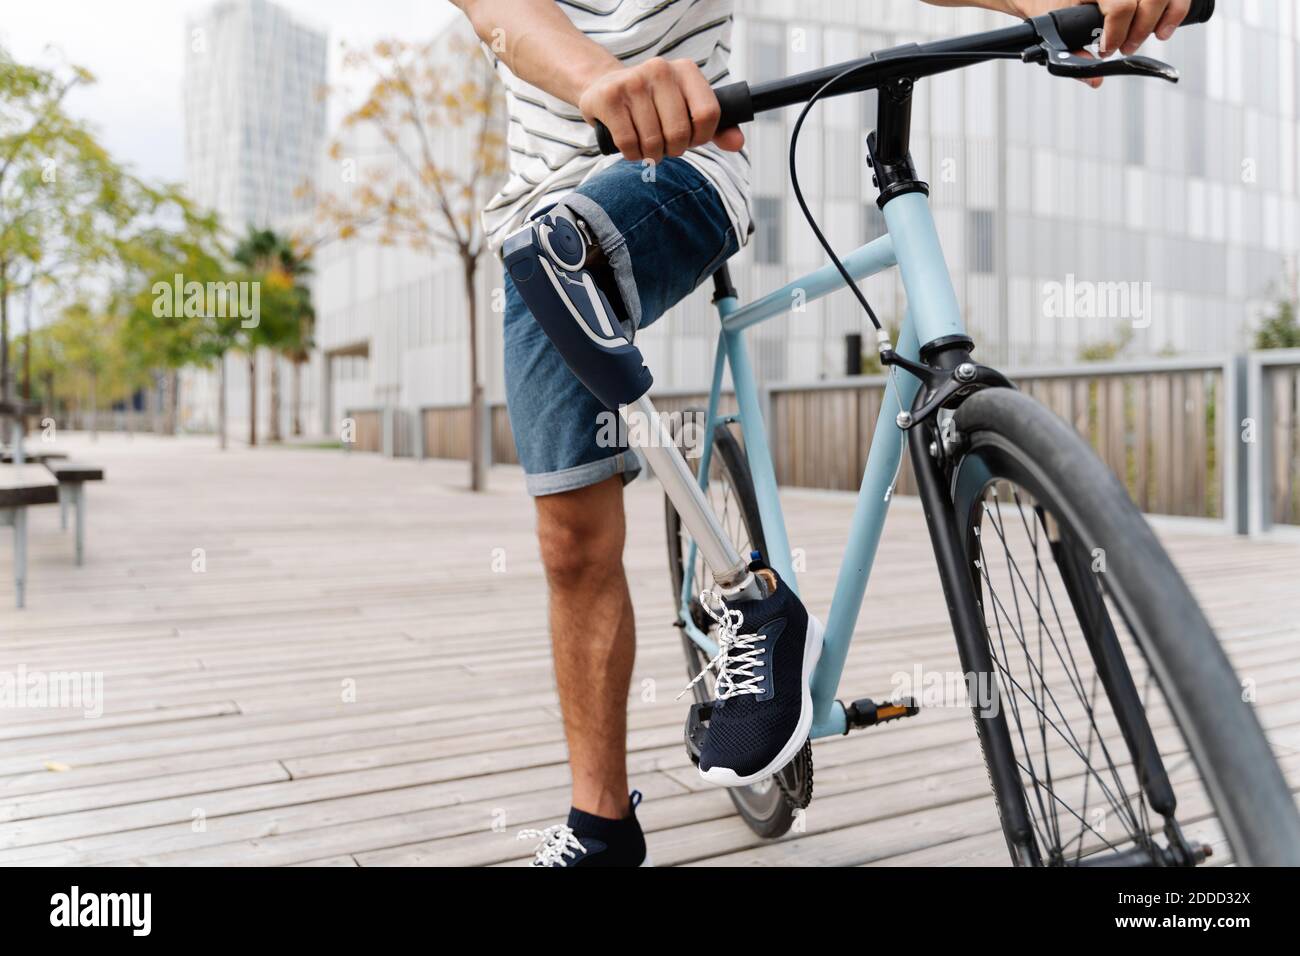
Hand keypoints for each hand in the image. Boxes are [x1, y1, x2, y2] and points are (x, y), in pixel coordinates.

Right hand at [578, 57, 744, 162]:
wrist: (606, 88)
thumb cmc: (654, 105)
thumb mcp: (687, 109)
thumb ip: (717, 127)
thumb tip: (738, 144)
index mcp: (686, 70)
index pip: (708, 114)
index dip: (700, 137)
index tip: (690, 138)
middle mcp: (660, 70)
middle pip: (680, 133)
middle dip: (673, 150)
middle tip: (664, 145)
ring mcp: (633, 81)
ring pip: (653, 142)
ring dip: (651, 155)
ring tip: (646, 145)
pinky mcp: (609, 97)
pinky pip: (629, 144)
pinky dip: (632, 154)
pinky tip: (630, 145)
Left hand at [1007, 0, 1189, 56]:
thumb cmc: (1050, 4)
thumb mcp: (1056, 29)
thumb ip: (1074, 55)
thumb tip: (1095, 80)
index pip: (1120, 6)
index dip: (1117, 34)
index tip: (1107, 50)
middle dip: (1142, 29)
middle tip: (1127, 48)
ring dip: (1166, 17)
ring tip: (1156, 36)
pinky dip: (1176, 8)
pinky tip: (1165, 27)